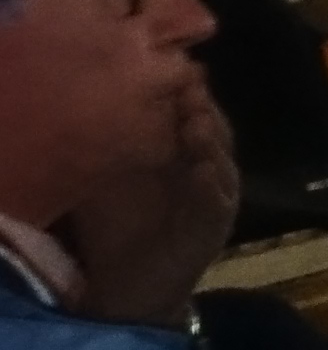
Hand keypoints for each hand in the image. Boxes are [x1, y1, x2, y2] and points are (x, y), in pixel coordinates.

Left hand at [61, 75, 238, 330]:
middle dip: (200, 105)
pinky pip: (218, 201)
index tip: (168, 60)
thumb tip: (84, 95)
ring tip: (197, 121)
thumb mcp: (100, 178)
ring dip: (211, 139)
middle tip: (188, 81)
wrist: (125, 289)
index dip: (182, 86)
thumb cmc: (112, 229)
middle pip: (212, 126)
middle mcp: (201, 168)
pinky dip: (212, 184)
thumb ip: (103, 142)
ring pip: (221, 159)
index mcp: (177, 153)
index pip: (188, 109)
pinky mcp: (214, 226)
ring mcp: (213, 196)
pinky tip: (203, 169)